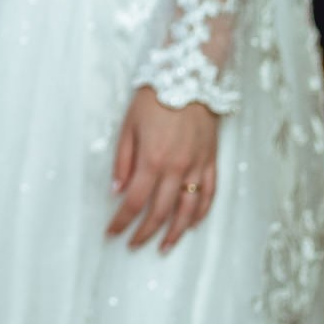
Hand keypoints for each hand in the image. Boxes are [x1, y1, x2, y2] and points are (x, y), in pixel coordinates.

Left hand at [106, 85, 219, 253]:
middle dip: (145, 232)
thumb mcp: (128, 125)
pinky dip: (201, 213)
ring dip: (175, 232)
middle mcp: (177, 169)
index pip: (134, 202)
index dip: (122, 221)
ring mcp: (197, 167)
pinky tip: (192, 224)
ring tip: (164, 246)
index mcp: (152, 161)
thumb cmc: (154, 98)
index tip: (112, 233)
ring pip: (188, 209)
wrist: (190, 77)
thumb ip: (122, 160)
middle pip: (160, 211)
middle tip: (134, 245)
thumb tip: (116, 191)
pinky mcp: (211, 161)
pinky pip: (209, 194)